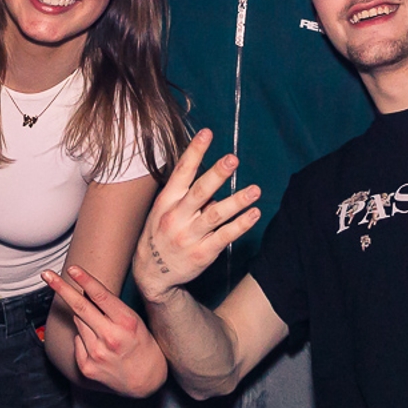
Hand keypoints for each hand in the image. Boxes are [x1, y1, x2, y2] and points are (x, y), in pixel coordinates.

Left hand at [42, 264, 168, 396]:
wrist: (144, 381)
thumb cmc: (142, 346)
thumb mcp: (134, 322)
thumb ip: (111, 308)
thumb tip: (86, 291)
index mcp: (126, 323)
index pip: (101, 297)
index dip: (85, 280)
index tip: (72, 269)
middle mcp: (110, 338)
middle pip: (79, 307)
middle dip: (61, 288)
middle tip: (46, 275)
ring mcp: (95, 353)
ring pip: (78, 323)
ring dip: (83, 318)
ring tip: (101, 329)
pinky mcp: (86, 366)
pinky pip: (77, 341)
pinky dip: (84, 338)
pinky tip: (99, 347)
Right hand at [134, 130, 261, 304]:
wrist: (151, 274)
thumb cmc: (161, 233)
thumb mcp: (163, 209)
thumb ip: (185, 193)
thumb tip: (213, 174)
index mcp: (166, 201)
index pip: (181, 172)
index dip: (195, 152)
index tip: (207, 133)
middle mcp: (177, 217)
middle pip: (199, 192)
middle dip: (216, 174)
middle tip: (233, 159)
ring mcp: (189, 236)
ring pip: (216, 215)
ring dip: (237, 201)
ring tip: (255, 190)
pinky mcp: (202, 254)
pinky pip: (224, 237)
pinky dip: (240, 225)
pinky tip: (254, 214)